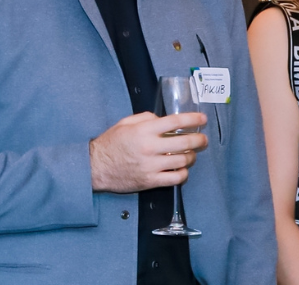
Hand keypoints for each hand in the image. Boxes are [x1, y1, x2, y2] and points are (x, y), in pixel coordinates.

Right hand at [89, 112, 208, 192]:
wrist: (96, 167)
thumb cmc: (109, 144)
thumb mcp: (124, 124)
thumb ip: (145, 118)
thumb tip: (162, 120)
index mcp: (143, 131)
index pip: (175, 122)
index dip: (193, 119)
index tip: (201, 118)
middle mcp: (149, 147)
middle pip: (185, 143)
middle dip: (199, 139)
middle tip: (203, 139)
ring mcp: (151, 166)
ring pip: (183, 161)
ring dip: (192, 157)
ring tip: (191, 154)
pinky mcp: (150, 180)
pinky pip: (176, 178)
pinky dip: (183, 173)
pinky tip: (181, 169)